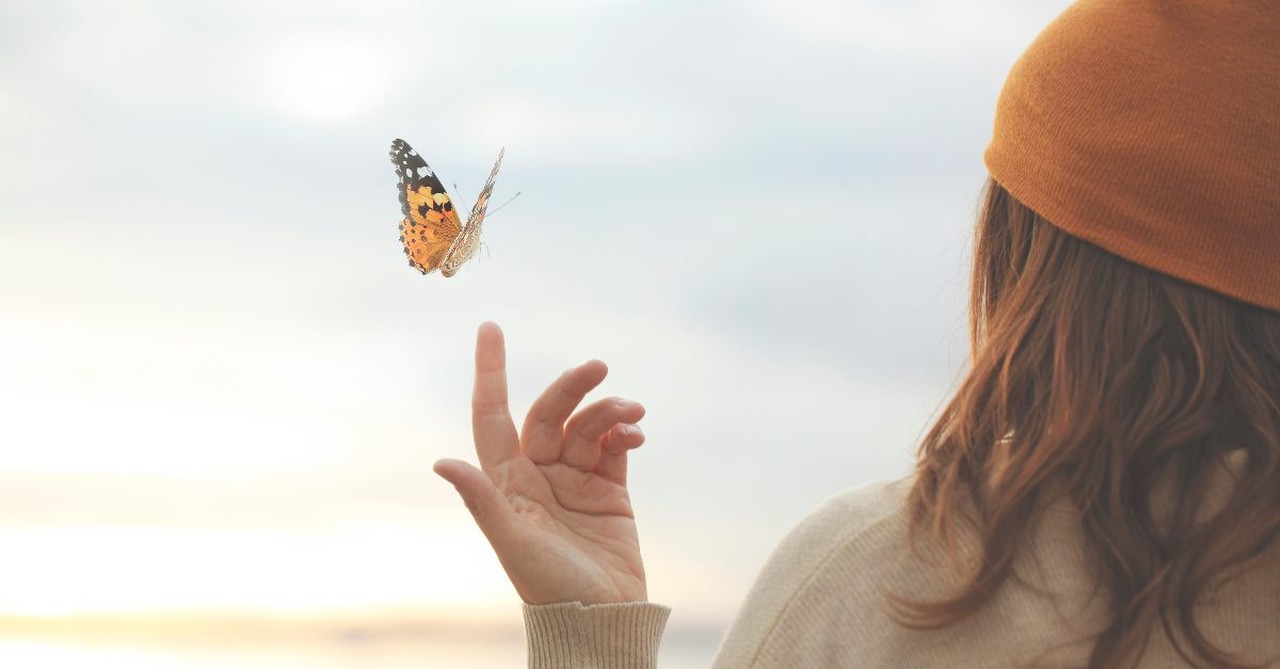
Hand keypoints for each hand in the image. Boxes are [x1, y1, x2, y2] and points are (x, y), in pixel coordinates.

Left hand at [433, 322, 649, 604]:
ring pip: (588, 425)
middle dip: (572, 387)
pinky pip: (615, 444)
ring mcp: (575, 479)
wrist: (604, 618)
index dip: (489, 372)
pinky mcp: (610, 489)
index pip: (492, 415)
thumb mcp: (514, 544)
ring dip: (608, 410)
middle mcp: (538, 474)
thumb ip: (483, 501)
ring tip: (632, 412)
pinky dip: (625, 430)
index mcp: (506, 482)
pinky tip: (637, 431)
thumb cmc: (550, 588)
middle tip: (599, 367)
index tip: (490, 327)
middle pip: (550, 412)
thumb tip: (440, 462)